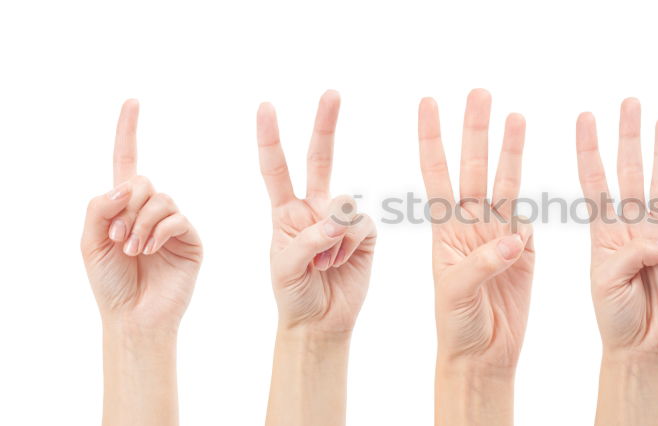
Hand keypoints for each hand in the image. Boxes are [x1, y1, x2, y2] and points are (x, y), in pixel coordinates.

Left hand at [81, 99, 201, 331]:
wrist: (133, 315)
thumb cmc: (110, 283)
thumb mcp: (89, 241)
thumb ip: (100, 207)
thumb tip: (128, 186)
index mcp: (123, 207)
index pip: (126, 162)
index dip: (128, 132)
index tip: (132, 102)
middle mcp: (150, 210)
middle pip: (143, 183)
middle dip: (126, 207)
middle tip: (117, 239)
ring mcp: (173, 224)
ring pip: (160, 200)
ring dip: (140, 224)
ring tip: (132, 250)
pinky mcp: (191, 238)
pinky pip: (177, 218)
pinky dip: (159, 231)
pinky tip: (150, 249)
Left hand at [256, 90, 375, 335]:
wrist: (320, 321)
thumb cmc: (292, 294)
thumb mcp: (285, 267)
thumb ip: (307, 239)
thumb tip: (337, 220)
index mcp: (284, 211)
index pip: (275, 168)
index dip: (270, 138)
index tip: (266, 107)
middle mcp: (314, 208)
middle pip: (319, 159)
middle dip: (325, 125)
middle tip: (331, 93)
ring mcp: (341, 220)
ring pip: (345, 204)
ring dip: (334, 236)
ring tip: (324, 263)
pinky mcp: (365, 235)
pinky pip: (362, 225)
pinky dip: (350, 245)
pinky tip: (341, 262)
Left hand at [418, 89, 533, 370]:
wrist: (483, 354)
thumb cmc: (456, 327)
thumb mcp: (457, 296)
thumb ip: (481, 265)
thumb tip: (514, 239)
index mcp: (443, 232)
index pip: (435, 174)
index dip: (432, 138)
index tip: (428, 103)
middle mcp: (469, 225)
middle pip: (472, 167)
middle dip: (475, 130)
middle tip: (479, 92)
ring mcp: (498, 234)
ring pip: (503, 181)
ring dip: (508, 148)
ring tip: (512, 113)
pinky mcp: (525, 248)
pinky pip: (528, 212)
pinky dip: (530, 187)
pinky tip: (526, 159)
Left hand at [577, 99, 657, 355]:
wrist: (644, 344)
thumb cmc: (615, 315)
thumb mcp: (608, 282)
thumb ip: (633, 255)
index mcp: (603, 232)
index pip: (594, 180)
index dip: (590, 149)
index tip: (584, 117)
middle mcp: (630, 226)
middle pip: (629, 171)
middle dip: (629, 137)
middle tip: (630, 103)